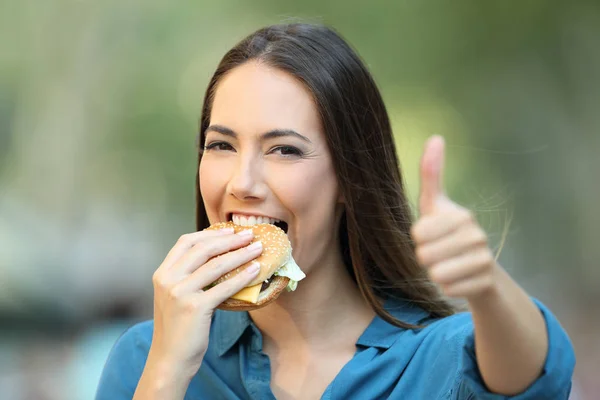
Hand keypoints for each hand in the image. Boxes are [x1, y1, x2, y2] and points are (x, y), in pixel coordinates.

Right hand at [148, 228, 261, 379]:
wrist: (170, 359)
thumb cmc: (178, 329)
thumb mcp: (175, 297)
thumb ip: (188, 277)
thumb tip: (221, 259)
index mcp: (162, 273)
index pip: (185, 242)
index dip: (210, 234)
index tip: (230, 230)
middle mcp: (168, 279)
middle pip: (203, 249)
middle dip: (230, 239)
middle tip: (250, 235)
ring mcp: (180, 293)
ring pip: (216, 265)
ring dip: (241, 254)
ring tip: (258, 249)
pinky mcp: (195, 307)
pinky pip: (224, 287)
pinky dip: (242, 276)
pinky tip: (254, 271)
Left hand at [411, 135, 497, 299]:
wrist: (480, 271)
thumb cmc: (448, 234)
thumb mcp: (435, 205)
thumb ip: (431, 173)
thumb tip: (436, 136)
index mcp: (461, 215)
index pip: (418, 233)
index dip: (418, 239)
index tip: (431, 236)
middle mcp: (476, 235)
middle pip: (424, 255)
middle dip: (426, 259)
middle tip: (440, 254)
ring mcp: (484, 259)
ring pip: (437, 274)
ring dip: (436, 275)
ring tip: (449, 266)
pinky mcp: (486, 283)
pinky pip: (449, 290)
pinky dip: (448, 289)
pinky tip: (459, 280)